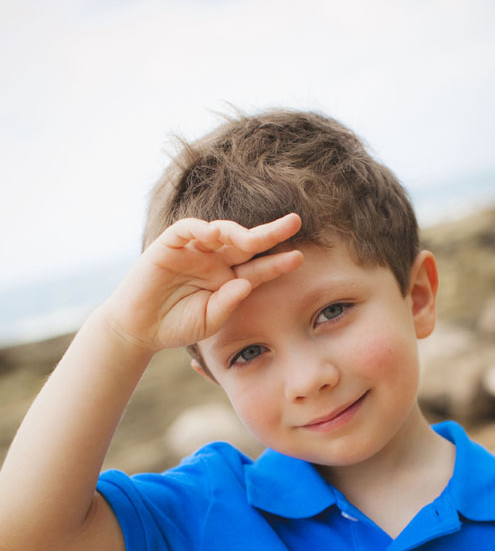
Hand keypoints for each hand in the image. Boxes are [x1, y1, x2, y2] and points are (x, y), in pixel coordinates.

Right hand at [100, 213, 302, 351]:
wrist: (140, 329)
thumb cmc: (177, 325)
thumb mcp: (209, 320)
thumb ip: (228, 304)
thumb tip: (245, 283)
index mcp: (229, 279)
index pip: (258, 268)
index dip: (277, 263)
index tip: (298, 258)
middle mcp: (215, 260)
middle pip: (246, 242)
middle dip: (270, 232)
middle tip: (294, 222)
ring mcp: (194, 250)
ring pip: (221, 232)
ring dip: (238, 231)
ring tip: (252, 239)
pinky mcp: (170, 245)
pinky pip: (188, 230)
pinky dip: (201, 229)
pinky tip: (214, 234)